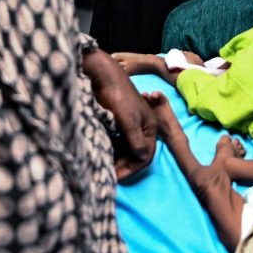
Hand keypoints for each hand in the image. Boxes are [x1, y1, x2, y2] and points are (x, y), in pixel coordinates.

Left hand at [84, 51, 158, 179]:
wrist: (104, 76)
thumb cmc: (118, 97)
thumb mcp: (128, 121)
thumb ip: (136, 140)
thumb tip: (142, 158)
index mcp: (149, 127)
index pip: (145, 156)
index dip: (131, 169)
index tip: (116, 177)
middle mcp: (142, 127)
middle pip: (137, 154)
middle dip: (124, 166)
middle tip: (108, 174)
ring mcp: (131, 124)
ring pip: (127, 148)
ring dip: (118, 159)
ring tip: (105, 166)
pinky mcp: (119, 121)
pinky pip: (119, 141)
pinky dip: (113, 149)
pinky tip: (103, 153)